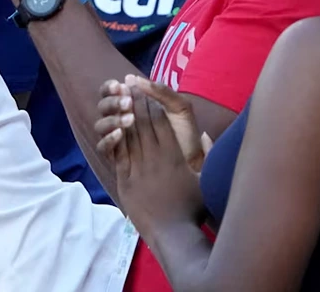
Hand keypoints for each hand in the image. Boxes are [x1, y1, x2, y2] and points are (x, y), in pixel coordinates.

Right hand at [95, 76, 212, 172]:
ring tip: (130, 120)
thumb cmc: (185, 134)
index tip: (122, 85)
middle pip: (102, 107)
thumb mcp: (179, 108)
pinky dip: (108, 139)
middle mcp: (119, 120)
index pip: (110, 92)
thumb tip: (134, 78)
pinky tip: (120, 134)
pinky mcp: (117, 157)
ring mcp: (117, 139)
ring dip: (112, 119)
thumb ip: (162, 91)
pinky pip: (102, 147)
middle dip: (112, 102)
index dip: (111, 87)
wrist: (193, 163)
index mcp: (131, 106)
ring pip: (100, 126)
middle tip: (128, 102)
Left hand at [112, 87, 206, 231]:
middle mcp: (154, 159)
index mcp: (173, 157)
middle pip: (142, 125)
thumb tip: (206, 135)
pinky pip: (119, 154)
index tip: (146, 90)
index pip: (160, 124)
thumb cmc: (192, 209)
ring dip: (123, 117)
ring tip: (118, 100)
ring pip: (129, 137)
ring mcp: (137, 169)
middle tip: (127, 85)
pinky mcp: (125, 181)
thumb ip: (208, 155)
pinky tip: (111, 127)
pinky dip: (115, 139)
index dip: (152, 105)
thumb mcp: (205, 179)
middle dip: (135, 103)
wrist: (172, 233)